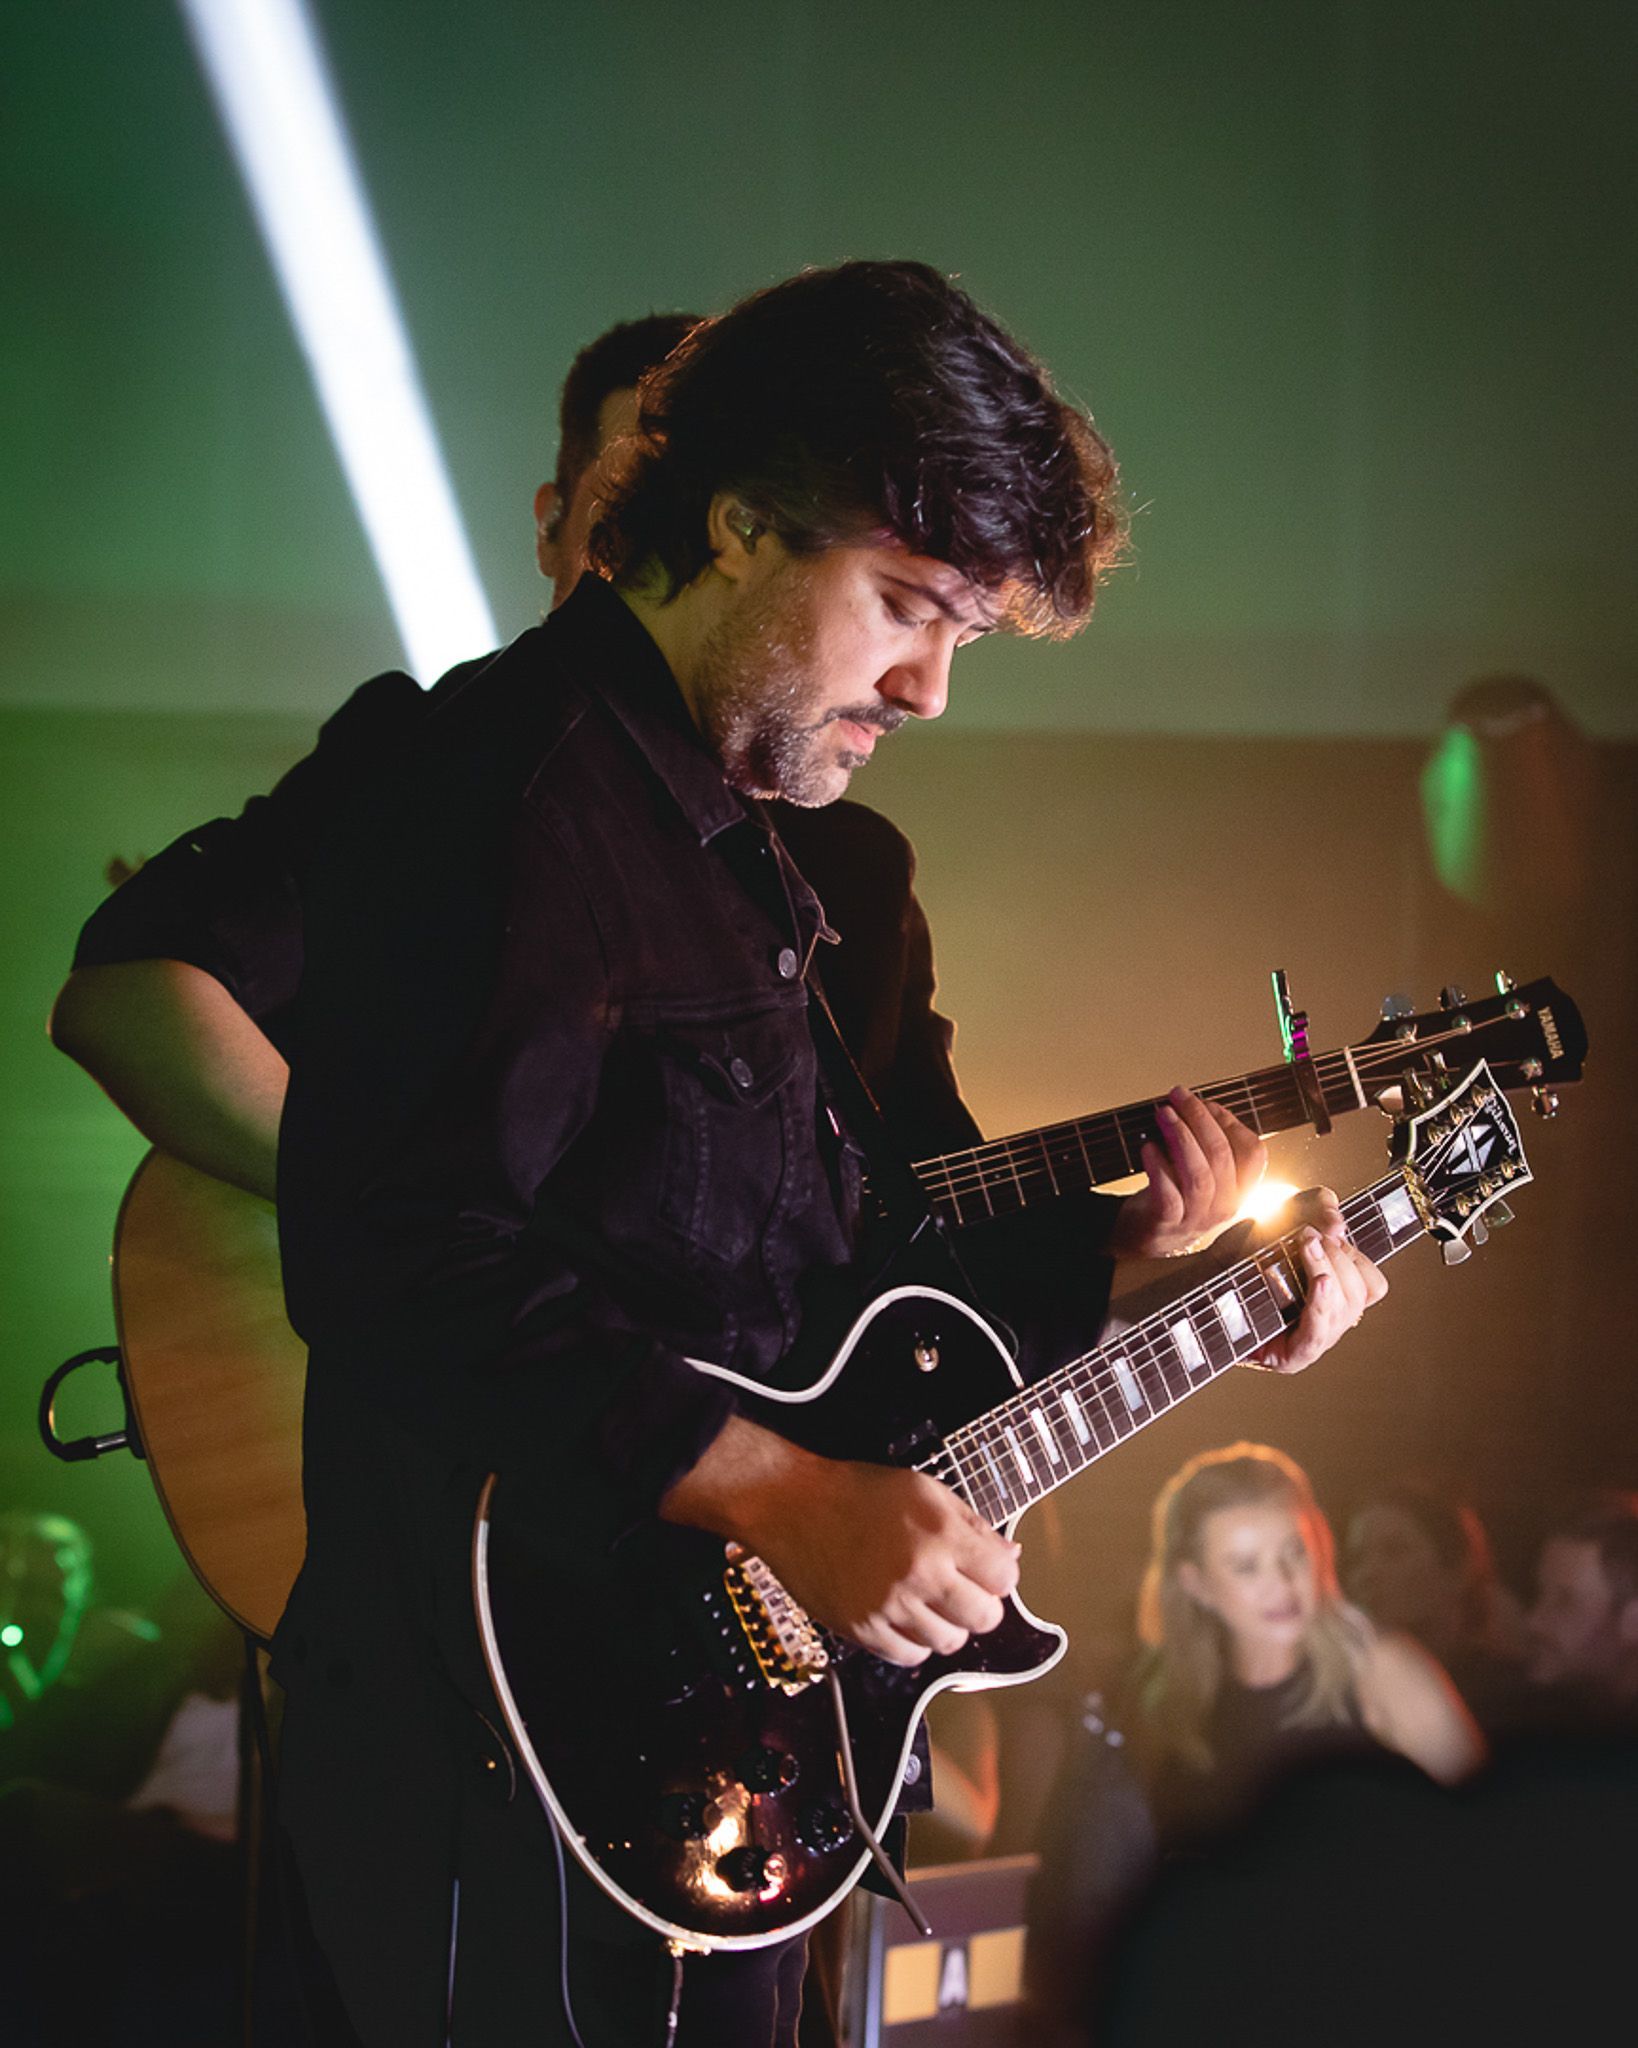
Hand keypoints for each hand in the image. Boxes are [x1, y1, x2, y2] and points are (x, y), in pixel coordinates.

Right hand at [746, 1461, 1020, 1668]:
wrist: (793, 1506)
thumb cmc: (859, 1492)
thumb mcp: (925, 1490)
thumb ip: (973, 1525)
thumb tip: (1011, 1557)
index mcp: (941, 1532)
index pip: (1004, 1578)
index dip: (1000, 1575)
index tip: (986, 1570)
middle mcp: (920, 1572)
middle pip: (984, 1617)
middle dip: (980, 1604)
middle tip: (961, 1588)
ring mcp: (890, 1606)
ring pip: (950, 1641)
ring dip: (947, 1624)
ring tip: (928, 1600)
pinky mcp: (862, 1629)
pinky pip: (910, 1655)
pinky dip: (914, 1640)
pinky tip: (904, 1615)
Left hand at [1108, 1087, 1265, 1260]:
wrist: (1147, 1236)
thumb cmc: (1176, 1197)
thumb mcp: (1205, 1175)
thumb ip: (1208, 1147)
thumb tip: (1197, 1105)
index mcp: (1239, 1191)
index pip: (1253, 1153)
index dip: (1231, 1122)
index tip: (1208, 1103)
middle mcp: (1224, 1206)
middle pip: (1221, 1155)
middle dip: (1199, 1117)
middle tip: (1178, 1096)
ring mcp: (1197, 1217)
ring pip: (1199, 1174)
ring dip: (1180, 1136)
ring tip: (1164, 1114)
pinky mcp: (1167, 1223)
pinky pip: (1168, 1194)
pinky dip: (1158, 1167)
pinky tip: (1148, 1148)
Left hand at [1244, 1185, 1387, 1374]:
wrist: (1195, 1282)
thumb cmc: (1239, 1254)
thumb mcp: (1279, 1219)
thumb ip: (1311, 1206)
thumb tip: (1335, 1214)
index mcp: (1335, 1296)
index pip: (1371, 1283)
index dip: (1358, 1254)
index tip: (1333, 1228)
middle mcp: (1329, 1322)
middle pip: (1361, 1294)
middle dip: (1340, 1257)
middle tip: (1310, 1235)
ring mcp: (1311, 1342)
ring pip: (1345, 1311)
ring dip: (1330, 1270)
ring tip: (1307, 1245)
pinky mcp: (1290, 1358)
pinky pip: (1318, 1334)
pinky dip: (1322, 1305)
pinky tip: (1321, 1282)